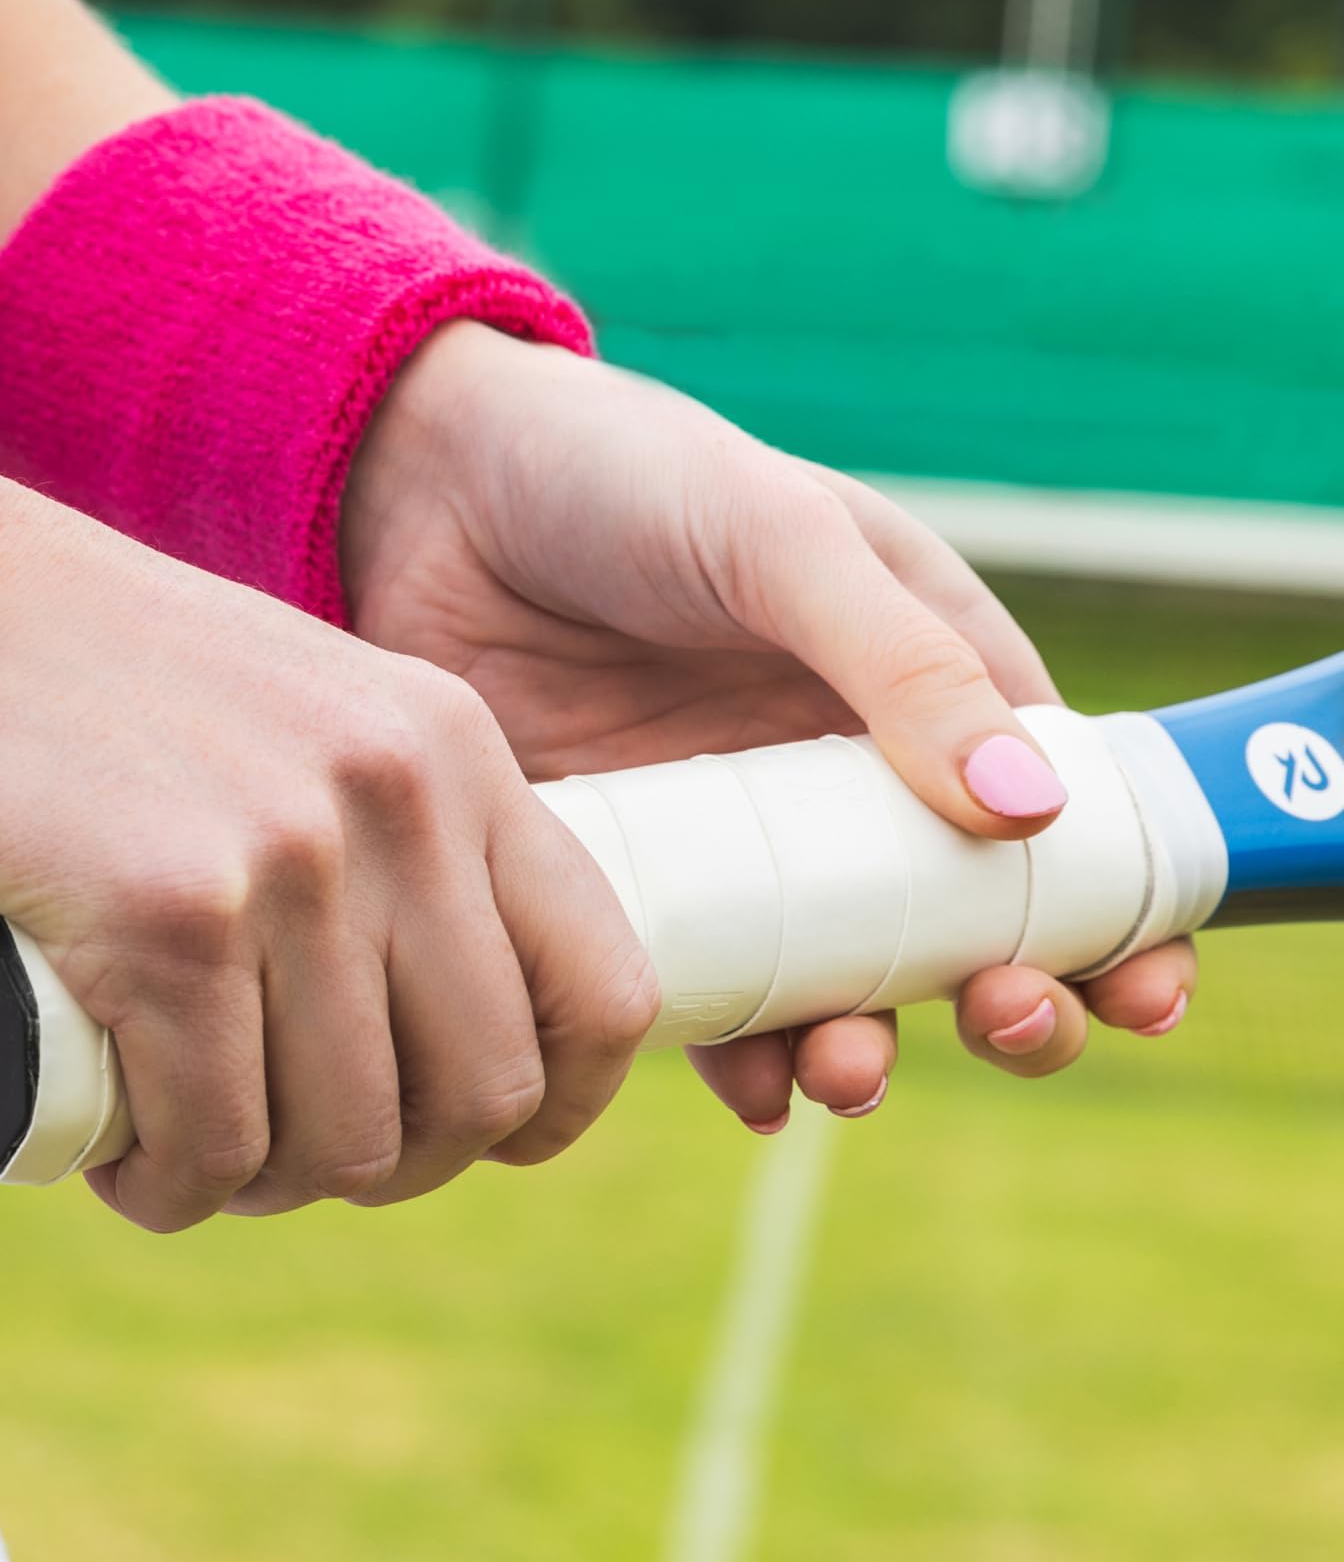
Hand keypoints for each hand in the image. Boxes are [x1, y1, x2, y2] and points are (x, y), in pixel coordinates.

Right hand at [0, 433, 657, 1229]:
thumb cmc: (66, 674)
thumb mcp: (284, 717)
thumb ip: (372, 829)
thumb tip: (419, 1022)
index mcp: (450, 744)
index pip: (604, 986)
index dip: (551, 1108)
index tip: (454, 1135)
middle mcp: (399, 797)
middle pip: (478, 1095)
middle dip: (381, 1164)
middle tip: (271, 1143)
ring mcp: (292, 856)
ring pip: (343, 1139)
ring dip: (259, 1184)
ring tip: (179, 1143)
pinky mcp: (168, 913)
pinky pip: (214, 1140)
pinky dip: (169, 1188)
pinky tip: (125, 1162)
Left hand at [338, 324, 1195, 1129]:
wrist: (420, 480)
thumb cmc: (620, 470)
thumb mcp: (777, 538)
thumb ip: (898, 663)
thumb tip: (1034, 810)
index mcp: (915, 680)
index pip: (1052, 814)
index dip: (1107, 910)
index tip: (1140, 988)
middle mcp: (834, 777)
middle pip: (957, 927)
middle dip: (1003, 999)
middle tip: (1002, 1020)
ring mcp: (731, 839)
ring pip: (832, 983)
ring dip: (865, 1048)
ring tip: (847, 1067)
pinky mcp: (626, 878)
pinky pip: (698, 995)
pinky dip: (734, 1057)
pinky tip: (748, 1091)